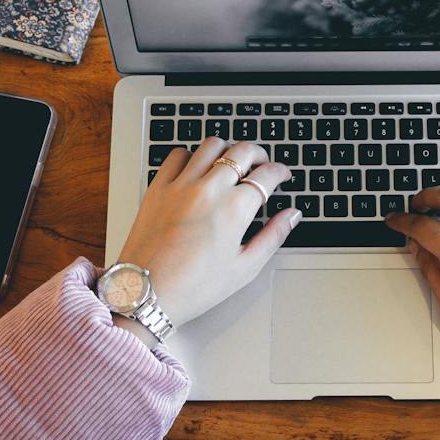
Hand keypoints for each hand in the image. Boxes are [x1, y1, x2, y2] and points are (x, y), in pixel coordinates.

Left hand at [116, 137, 299, 327]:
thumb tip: (292, 215)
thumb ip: (273, 236)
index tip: (282, 175)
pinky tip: (198, 168)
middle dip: (260, 154)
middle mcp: (208, 190)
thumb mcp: (245, 267)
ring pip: (211, 145)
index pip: (267, 175)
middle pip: (242, 151)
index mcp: (234, 210)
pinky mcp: (158, 188)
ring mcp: (180, 186)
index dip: (280, 171)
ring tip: (233, 161)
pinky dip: (193, 155)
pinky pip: (178, 155)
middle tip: (263, 164)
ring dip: (228, 149)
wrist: (147, 294)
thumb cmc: (194, 287)